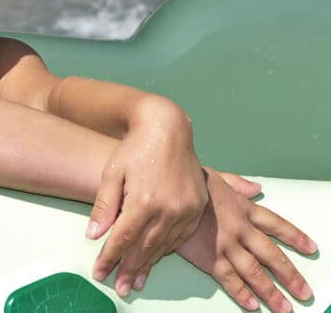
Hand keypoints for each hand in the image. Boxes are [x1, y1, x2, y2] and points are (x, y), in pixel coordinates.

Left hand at [87, 100, 206, 296]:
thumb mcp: (112, 172)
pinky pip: (181, 236)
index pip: (123, 238)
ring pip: (164, 245)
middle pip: (145, 248)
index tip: (99, 273)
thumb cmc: (135, 148)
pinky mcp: (197, 207)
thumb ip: (104, 205)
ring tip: (136, 280)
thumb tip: (93, 235)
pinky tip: (156, 256)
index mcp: (143, 200)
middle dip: (130, 269)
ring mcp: (186, 209)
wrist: (167, 128)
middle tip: (119, 288)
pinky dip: (167, 248)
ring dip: (149, 264)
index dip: (110, 258)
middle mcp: (168, 209)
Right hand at [177, 167, 316, 312]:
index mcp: (241, 207)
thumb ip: (237, 183)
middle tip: (304, 291)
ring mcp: (225, 245)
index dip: (294, 236)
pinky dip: (241, 293)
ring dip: (270, 292)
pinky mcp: (209, 257)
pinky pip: (229, 279)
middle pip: (271, 254)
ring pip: (254, 272)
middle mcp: (239, 228)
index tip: (309, 247)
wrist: (167, 192)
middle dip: (289, 275)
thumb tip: (257, 188)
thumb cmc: (188, 181)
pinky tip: (251, 304)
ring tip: (283, 307)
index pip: (275, 223)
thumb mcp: (215, 176)